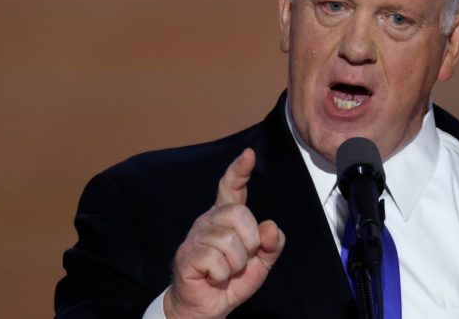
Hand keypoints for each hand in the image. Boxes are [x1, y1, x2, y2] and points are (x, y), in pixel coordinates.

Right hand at [164, 148, 285, 318]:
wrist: (208, 307)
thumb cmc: (231, 280)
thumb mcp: (261, 263)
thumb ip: (271, 245)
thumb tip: (271, 226)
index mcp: (226, 218)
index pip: (232, 188)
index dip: (239, 171)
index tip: (248, 155)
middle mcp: (209, 220)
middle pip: (240, 214)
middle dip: (249, 242)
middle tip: (240, 260)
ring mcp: (196, 236)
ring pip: (230, 241)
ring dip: (236, 264)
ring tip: (225, 271)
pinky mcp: (187, 254)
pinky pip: (217, 260)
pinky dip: (223, 275)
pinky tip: (213, 277)